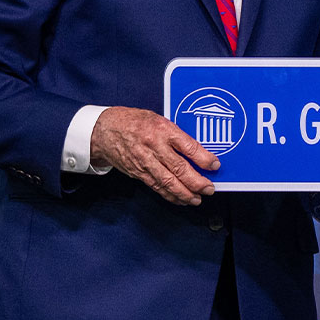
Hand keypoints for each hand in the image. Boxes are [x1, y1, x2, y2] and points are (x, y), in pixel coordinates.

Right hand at [92, 106, 216, 205]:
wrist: (104, 130)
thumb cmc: (134, 122)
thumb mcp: (159, 120)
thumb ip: (177, 135)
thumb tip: (198, 152)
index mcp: (162, 129)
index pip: (188, 146)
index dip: (204, 158)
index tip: (215, 165)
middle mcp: (154, 146)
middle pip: (179, 168)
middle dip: (197, 182)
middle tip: (209, 188)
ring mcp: (145, 161)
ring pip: (168, 182)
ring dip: (185, 193)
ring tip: (197, 199)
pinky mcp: (138, 173)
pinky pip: (156, 187)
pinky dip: (170, 195)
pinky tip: (180, 199)